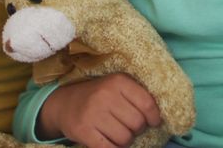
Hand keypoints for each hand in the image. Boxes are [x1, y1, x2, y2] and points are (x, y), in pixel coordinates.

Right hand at [38, 73, 161, 146]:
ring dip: (125, 141)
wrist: (64, 103)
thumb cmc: (98, 96)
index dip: (154, 117)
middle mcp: (105, 95)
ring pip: (125, 139)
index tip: (153, 122)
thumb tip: (159, 116)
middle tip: (129, 127)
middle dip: (137, 130)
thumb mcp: (116, 87)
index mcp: (118, 81)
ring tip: (117, 133)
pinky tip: (109, 143)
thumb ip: (137, 96)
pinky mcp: (83, 131)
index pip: (147, 104)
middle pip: (137, 124)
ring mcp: (93, 114)